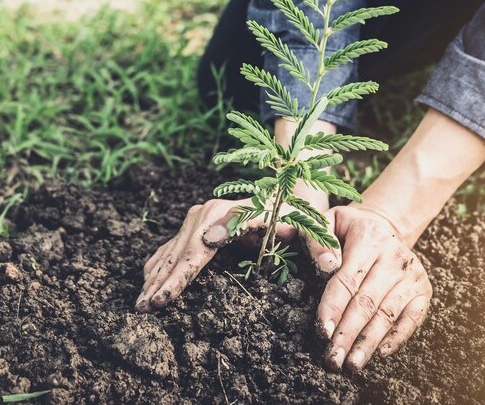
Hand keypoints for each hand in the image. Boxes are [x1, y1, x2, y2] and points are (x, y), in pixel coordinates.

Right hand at [136, 182, 328, 312]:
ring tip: (141, 304)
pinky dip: (158, 265)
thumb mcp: (312, 225)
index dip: (189, 267)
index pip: (208, 242)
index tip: (171, 290)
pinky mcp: (196, 224)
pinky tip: (147, 283)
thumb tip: (329, 265)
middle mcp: (212, 211)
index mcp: (237, 212)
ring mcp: (200, 216)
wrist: (284, 191)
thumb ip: (322, 243)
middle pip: (185, 247)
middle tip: (149, 307)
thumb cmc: (296, 213)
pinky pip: (171, 246)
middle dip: (166, 278)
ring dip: (156, 275)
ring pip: (173, 248)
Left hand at [305, 205, 431, 371]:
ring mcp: (412, 273)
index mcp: (368, 238)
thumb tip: (325, 264)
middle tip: (332, 360)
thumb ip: (318, 239)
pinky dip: (397, 337)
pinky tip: (380, 353)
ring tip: (352, 363)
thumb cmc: (347, 229)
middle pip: (367, 302)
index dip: (334, 307)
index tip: (322, 331)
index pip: (348, 279)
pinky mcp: (423, 288)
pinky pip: (412, 318)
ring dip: (369, 342)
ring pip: (387, 314)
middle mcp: (394, 256)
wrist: (383, 225)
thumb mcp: (327, 222)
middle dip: (348, 334)